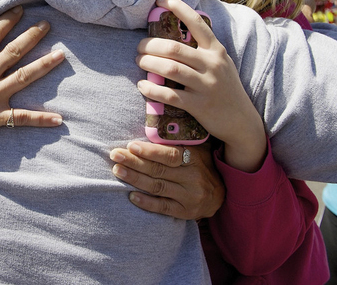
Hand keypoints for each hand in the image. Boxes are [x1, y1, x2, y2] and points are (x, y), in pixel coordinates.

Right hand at [0, 6, 64, 151]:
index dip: (7, 21)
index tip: (21, 10)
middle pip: (13, 51)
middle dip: (32, 36)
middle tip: (47, 24)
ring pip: (23, 78)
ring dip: (43, 66)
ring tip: (61, 55)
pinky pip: (21, 118)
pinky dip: (40, 118)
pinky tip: (59, 118)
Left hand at [110, 140, 224, 219]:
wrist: (221, 195)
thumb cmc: (201, 165)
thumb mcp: (196, 149)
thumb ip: (178, 140)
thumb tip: (152, 123)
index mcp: (194, 158)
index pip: (169, 155)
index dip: (149, 151)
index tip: (130, 146)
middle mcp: (193, 177)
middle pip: (158, 170)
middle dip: (134, 162)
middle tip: (115, 155)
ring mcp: (189, 196)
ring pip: (157, 187)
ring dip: (134, 179)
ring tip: (117, 171)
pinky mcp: (185, 212)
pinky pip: (163, 207)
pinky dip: (146, 202)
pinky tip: (131, 196)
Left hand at [136, 0, 266, 172]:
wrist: (242, 121)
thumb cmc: (225, 88)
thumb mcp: (221, 63)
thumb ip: (203, 49)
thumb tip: (174, 33)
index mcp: (216, 51)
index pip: (197, 23)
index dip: (178, 9)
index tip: (161, 1)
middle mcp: (212, 65)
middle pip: (174, 48)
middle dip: (151, 44)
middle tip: (140, 47)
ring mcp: (206, 86)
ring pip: (170, 69)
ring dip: (148, 63)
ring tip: (140, 62)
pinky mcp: (199, 106)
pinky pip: (170, 95)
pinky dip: (152, 89)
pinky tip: (142, 86)